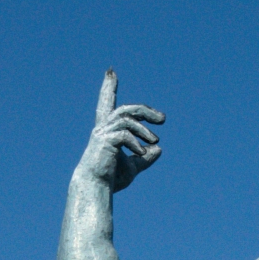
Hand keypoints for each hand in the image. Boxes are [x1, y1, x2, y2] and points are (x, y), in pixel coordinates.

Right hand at [76, 69, 164, 191]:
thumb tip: (158, 149)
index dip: (109, 87)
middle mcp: (103, 128)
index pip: (107, 104)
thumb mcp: (133, 167)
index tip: (111, 71)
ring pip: (127, 119)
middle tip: (163, 118)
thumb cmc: (111, 179)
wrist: (96, 188)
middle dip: (145, 110)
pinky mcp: (104, 141)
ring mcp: (102, 133)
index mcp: (107, 130)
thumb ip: (144, 158)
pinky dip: (136, 143)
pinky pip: (125, 135)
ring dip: (144, 129)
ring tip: (156, 140)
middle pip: (125, 109)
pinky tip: (142, 152)